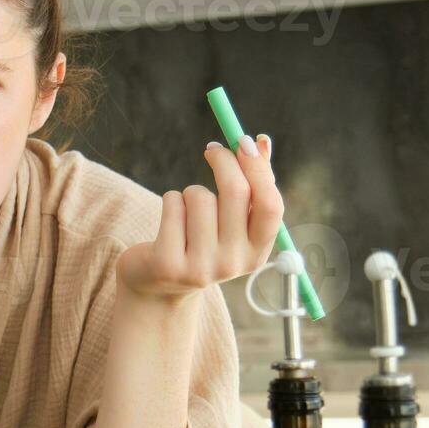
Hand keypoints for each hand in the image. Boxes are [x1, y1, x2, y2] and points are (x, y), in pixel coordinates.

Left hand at [116, 134, 281, 302]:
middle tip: (212, 149)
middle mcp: (233, 264)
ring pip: (199, 195)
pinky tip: (170, 221)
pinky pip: (172, 204)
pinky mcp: (168, 264)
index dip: (258, 169)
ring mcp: (201, 267)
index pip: (270, 205)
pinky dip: (170, 200)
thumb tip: (262, 141)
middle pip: (236, 192)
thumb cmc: (201, 242)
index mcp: (257, 254)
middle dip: (223, 160)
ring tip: (186, 211)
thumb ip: (252, 183)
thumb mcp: (232, 221)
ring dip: (189, 192)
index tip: (244, 141)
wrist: (158, 286)